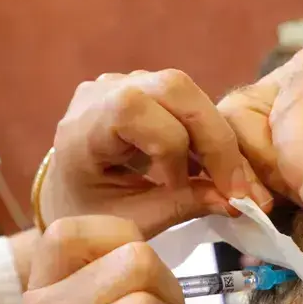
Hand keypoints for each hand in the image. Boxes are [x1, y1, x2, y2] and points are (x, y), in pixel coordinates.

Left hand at [41, 69, 272, 237]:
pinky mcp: (144, 87)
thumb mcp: (131, 220)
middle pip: (173, 88)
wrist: (68, 195)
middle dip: (213, 136)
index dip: (171, 151)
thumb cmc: (91, 213)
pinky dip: (206, 129)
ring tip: (222, 174)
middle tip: (233, 183)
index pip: (136, 113)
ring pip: (186, 89)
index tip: (182, 190)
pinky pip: (185, 97)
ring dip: (214, 132)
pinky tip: (209, 162)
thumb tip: (234, 202)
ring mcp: (123, 83)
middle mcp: (102, 93)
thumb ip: (181, 207)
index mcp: (82, 128)